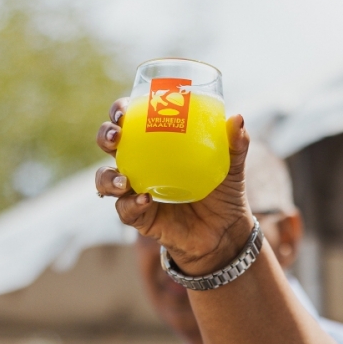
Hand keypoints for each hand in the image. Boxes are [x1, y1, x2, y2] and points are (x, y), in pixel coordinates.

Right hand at [95, 99, 254, 275]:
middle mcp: (141, 165)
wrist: (224, 232)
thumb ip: (235, 144)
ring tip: (123, 180)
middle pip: (110, 145)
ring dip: (107, 177)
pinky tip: (145, 200)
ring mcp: (137, 191)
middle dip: (105, 136)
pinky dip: (131, 204)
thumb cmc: (223, 192)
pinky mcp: (141, 217)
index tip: (123, 111)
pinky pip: (125, 210)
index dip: (119, 111)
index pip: (131, 121)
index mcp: (157, 145)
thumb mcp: (232, 166)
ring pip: (106, 180)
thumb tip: (237, 118)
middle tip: (116, 137)